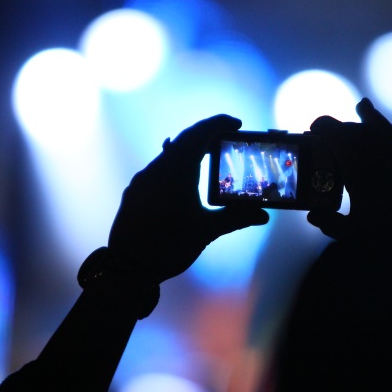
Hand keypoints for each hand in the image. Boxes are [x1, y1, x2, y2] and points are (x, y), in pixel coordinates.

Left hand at [108, 115, 268, 283]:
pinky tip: (180, 177)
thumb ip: (235, 218)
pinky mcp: (135, 192)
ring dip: (189, 150)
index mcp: (177, 171)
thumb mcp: (206, 231)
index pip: (200, 134)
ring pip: (168, 154)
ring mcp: (143, 180)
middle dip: (206, 135)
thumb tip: (262, 215)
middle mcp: (157, 168)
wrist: (128, 267)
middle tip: (226, 138)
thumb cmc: (169, 245)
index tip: (236, 124)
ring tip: (206, 156)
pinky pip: (157, 168)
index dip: (218, 124)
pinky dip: (174, 165)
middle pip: (184, 141)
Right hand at [307, 97, 391, 243]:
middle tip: (332, 130)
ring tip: (364, 107)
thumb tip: (313, 216)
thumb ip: (329, 223)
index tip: (314, 129)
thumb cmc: (383, 239)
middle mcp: (383, 160)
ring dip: (375, 119)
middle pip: (361, 133)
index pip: (338, 138)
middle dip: (345, 127)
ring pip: (389, 133)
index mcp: (360, 171)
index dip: (325, 128)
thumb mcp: (349, 234)